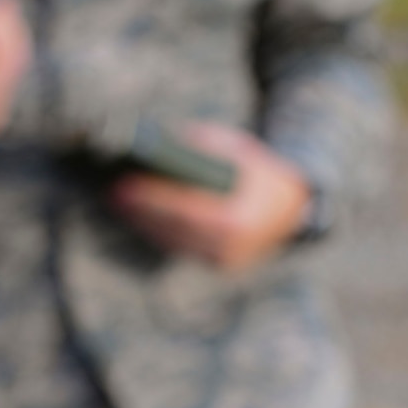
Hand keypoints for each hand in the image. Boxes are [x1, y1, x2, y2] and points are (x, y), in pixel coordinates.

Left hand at [111, 122, 313, 271]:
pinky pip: (183, 248)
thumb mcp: (236, 149)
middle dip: (141, 211)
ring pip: (175, 242)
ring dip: (144, 223)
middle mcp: (231, 246)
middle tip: (114, 193)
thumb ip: (202, 147)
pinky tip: (141, 217)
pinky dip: (160, 232)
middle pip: (174, 229)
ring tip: (121, 203)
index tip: (125, 184)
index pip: (185, 209)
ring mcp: (225, 260)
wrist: (294, 207)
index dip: (152, 198)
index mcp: (238, 218)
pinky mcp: (220, 265)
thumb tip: (158, 142)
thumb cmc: (260, 172)